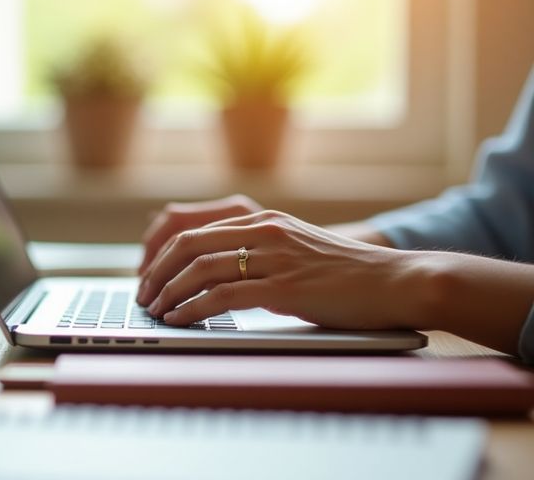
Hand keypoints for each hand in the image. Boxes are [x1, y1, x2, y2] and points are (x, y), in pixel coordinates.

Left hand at [136, 210, 422, 329]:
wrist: (397, 281)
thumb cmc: (348, 276)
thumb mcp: (296, 250)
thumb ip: (259, 252)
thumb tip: (216, 273)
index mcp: (263, 220)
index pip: (194, 231)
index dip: (162, 256)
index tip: (148, 277)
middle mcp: (265, 231)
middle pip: (188, 246)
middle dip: (157, 273)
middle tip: (143, 296)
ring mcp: (275, 258)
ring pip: (201, 270)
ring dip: (169, 293)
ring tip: (155, 311)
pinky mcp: (285, 288)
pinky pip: (224, 296)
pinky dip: (193, 309)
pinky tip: (180, 320)